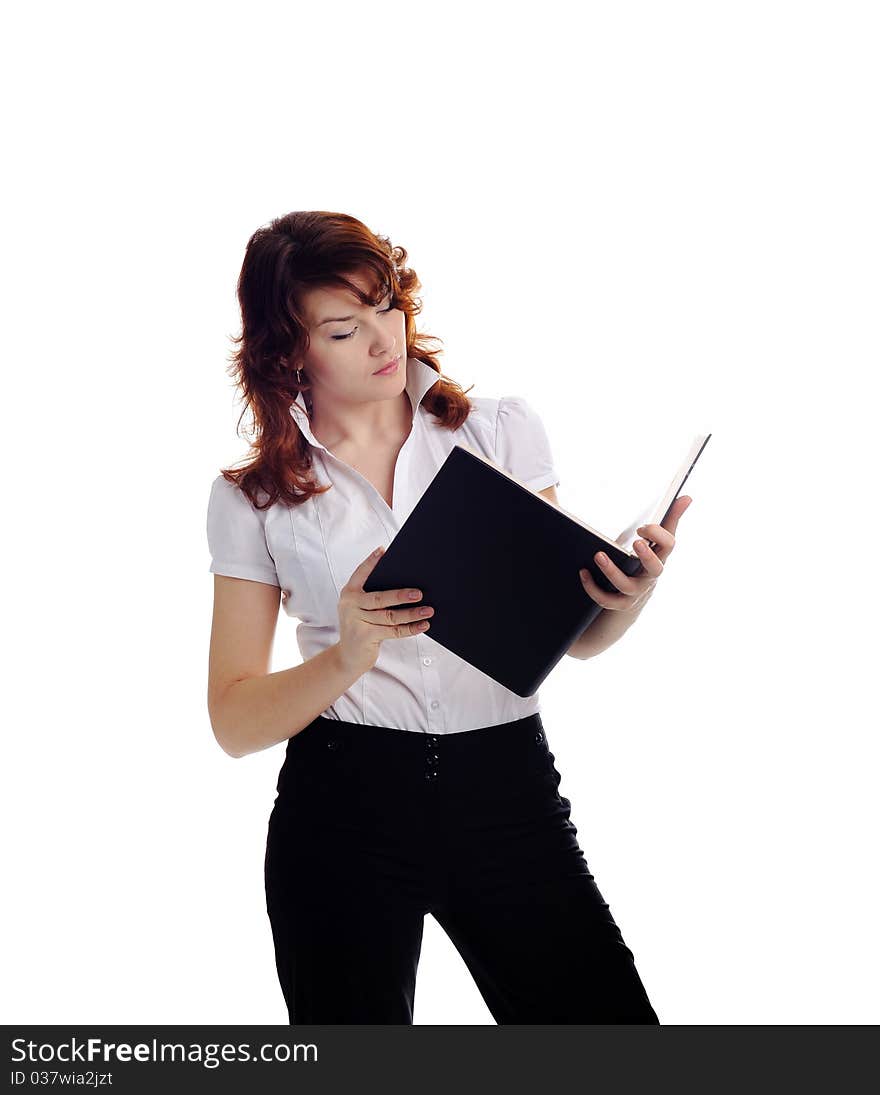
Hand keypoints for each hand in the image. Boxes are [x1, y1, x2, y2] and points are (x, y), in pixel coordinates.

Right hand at [335, 546, 434, 677]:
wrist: (347, 656)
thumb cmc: (360, 627)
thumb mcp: (360, 609)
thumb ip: (373, 597)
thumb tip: (406, 587)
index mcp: (349, 593)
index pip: (360, 573)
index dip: (371, 562)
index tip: (383, 551)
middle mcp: (350, 605)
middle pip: (380, 597)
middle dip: (401, 595)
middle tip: (420, 593)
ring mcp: (357, 621)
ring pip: (390, 616)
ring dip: (411, 613)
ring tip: (428, 610)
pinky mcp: (366, 637)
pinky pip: (393, 631)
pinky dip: (410, 628)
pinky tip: (423, 625)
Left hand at [579, 495, 692, 613]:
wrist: (632, 598)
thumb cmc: (643, 562)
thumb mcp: (654, 542)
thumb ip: (669, 519)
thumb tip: (687, 496)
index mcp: (660, 557)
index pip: (669, 545)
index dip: (657, 534)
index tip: (642, 526)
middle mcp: (650, 576)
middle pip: (655, 568)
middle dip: (647, 556)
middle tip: (636, 542)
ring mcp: (636, 591)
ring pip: (626, 585)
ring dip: (612, 570)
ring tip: (598, 555)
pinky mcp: (619, 604)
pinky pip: (606, 599)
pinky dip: (593, 587)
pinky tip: (583, 572)